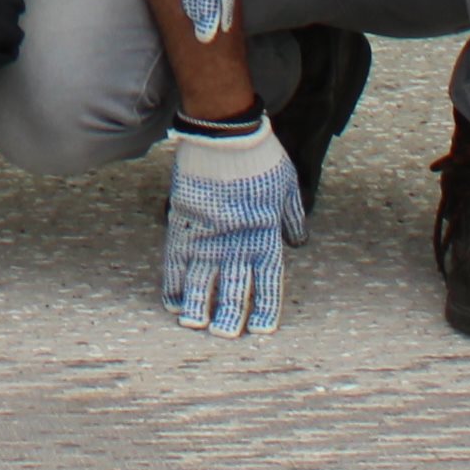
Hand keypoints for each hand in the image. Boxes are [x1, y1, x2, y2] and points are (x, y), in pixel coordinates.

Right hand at [161, 120, 305, 335]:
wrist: (226, 133)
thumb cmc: (262, 157)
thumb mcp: (287, 186)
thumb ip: (292, 217)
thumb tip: (298, 242)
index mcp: (264, 235)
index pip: (266, 282)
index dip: (264, 308)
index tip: (260, 330)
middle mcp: (236, 240)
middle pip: (232, 287)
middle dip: (228, 315)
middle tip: (224, 335)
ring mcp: (208, 232)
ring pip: (202, 278)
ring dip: (198, 304)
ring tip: (194, 325)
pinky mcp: (185, 221)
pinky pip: (177, 258)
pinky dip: (173, 280)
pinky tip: (172, 298)